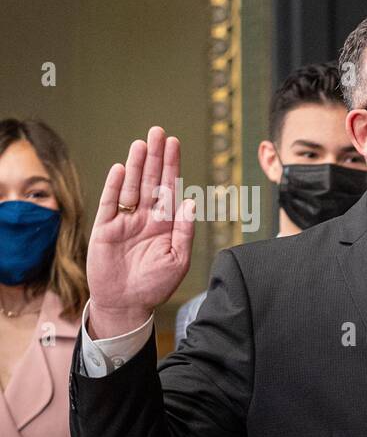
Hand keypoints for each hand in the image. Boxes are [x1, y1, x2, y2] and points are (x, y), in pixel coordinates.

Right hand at [86, 126, 196, 338]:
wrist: (127, 304)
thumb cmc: (155, 284)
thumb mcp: (178, 259)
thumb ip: (185, 231)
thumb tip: (191, 203)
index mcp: (166, 223)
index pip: (170, 188)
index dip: (172, 166)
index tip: (175, 144)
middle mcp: (146, 217)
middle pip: (151, 180)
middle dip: (155, 157)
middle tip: (158, 132)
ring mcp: (125, 221)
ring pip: (132, 186)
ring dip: (137, 165)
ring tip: (142, 143)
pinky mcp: (106, 228)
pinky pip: (110, 203)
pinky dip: (115, 186)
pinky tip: (122, 168)